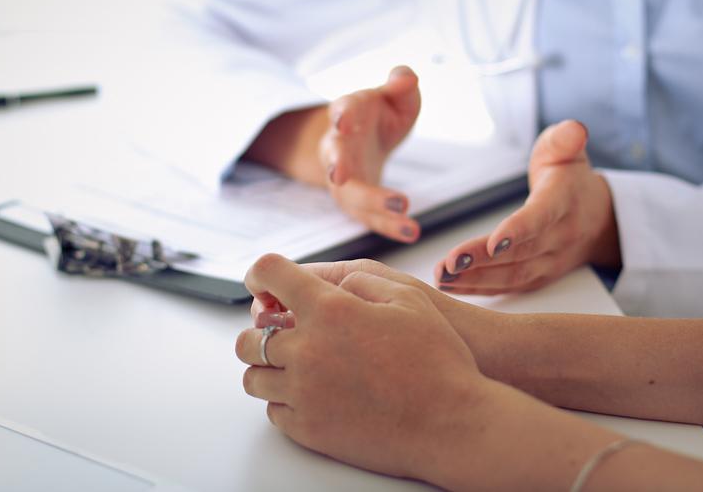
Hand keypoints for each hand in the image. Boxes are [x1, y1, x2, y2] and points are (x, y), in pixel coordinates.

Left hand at [234, 254, 489, 481]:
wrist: (453, 424)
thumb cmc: (439, 360)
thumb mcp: (409, 298)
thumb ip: (360, 282)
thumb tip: (329, 285)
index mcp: (331, 310)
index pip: (270, 275)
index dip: (261, 273)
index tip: (262, 282)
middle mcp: (308, 350)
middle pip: (250, 337)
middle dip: (261, 330)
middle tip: (281, 333)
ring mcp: (304, 393)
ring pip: (255, 378)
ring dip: (269, 367)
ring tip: (295, 367)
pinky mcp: (309, 430)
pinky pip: (274, 412)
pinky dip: (284, 401)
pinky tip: (310, 395)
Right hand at [243, 66, 421, 243]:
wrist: (362, 140)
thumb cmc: (380, 114)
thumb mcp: (394, 95)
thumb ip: (401, 83)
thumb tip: (406, 78)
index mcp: (346, 114)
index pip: (341, 110)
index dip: (341, 114)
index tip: (342, 120)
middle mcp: (338, 147)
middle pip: (336, 160)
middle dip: (343, 168)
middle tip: (344, 175)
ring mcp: (343, 178)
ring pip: (350, 196)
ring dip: (374, 206)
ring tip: (404, 213)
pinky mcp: (356, 202)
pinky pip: (369, 218)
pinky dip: (390, 227)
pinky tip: (412, 232)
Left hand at [434, 120, 619, 294]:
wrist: (598, 219)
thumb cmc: (570, 179)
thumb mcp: (568, 150)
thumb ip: (565, 139)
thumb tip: (574, 130)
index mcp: (564, 202)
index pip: (541, 218)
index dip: (519, 230)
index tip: (496, 241)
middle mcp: (559, 237)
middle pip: (519, 253)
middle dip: (483, 260)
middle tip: (450, 263)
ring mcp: (550, 262)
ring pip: (512, 275)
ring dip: (475, 279)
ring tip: (442, 276)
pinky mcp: (537, 278)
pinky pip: (507, 287)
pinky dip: (478, 289)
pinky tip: (451, 287)